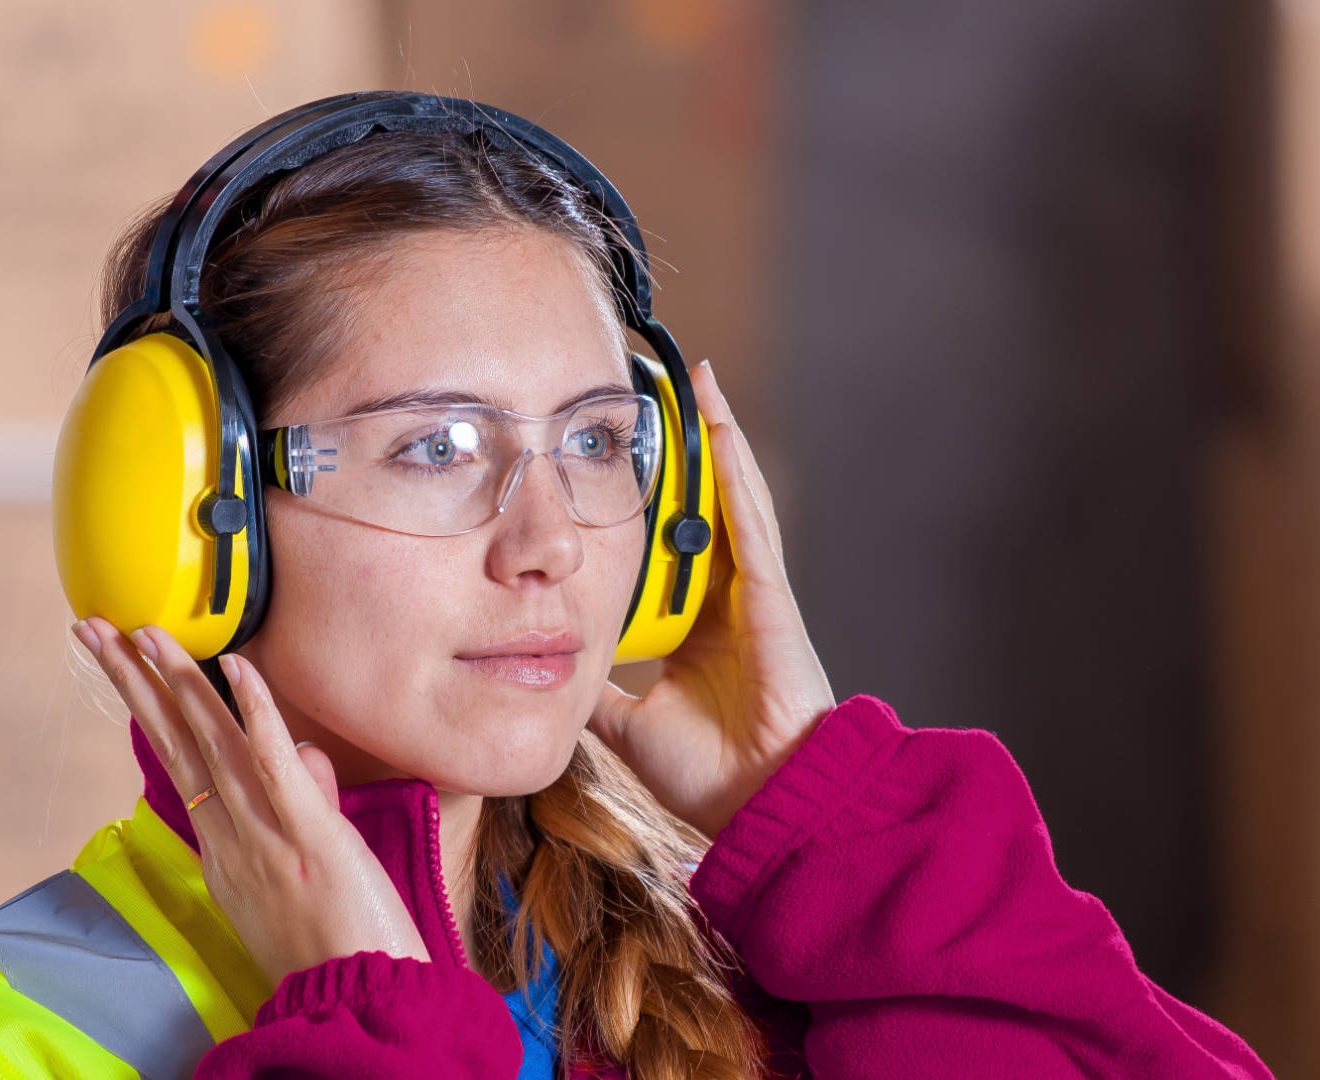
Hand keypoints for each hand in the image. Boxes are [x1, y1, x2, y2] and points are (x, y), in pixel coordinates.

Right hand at [72, 617, 431, 987]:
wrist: (359, 1004)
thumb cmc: (339, 946)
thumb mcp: (306, 869)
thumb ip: (303, 802)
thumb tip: (306, 754)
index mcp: (223, 849)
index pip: (179, 760)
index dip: (149, 705)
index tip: (125, 660)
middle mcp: (231, 839)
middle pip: (175, 743)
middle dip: (132, 680)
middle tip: (94, 628)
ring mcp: (266, 837)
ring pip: (212, 744)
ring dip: (176, 680)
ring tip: (143, 631)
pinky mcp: (311, 837)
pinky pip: (277, 765)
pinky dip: (256, 713)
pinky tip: (234, 667)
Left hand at [587, 360, 835, 841]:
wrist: (761, 807)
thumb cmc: (711, 775)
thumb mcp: (628, 722)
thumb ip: (598, 690)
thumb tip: (549, 670)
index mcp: (698, 627)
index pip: (672, 547)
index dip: (655, 500)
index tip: (628, 456)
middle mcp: (729, 600)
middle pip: (704, 509)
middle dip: (688, 450)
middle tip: (663, 392)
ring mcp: (753, 594)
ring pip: (733, 500)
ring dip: (717, 440)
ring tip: (700, 383)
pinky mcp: (770, 597)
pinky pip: (750, 523)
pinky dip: (734, 475)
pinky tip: (720, 430)